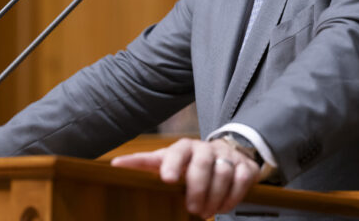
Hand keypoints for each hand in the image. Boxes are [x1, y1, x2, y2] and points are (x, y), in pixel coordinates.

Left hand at [111, 137, 259, 218]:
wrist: (224, 151)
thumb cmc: (187, 161)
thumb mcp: (165, 160)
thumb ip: (143, 163)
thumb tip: (114, 164)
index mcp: (184, 147)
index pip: (178, 151)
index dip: (173, 163)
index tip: (167, 179)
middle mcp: (206, 148)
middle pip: (203, 163)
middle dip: (198, 188)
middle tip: (193, 209)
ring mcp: (227, 155)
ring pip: (224, 172)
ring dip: (215, 196)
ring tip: (207, 211)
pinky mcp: (245, 165)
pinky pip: (242, 179)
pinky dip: (233, 196)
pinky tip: (223, 207)